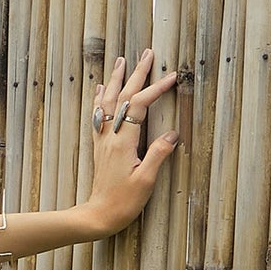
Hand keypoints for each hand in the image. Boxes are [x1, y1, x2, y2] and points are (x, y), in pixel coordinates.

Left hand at [82, 48, 179, 237]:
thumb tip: (172, 134)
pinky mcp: (100, 147)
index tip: (172, 78)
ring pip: (107, 103)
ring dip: (115, 80)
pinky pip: (98, 116)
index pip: (139, 106)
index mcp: (123, 142)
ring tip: (120, 61)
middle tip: (147, 53)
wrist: (98, 216)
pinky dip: (100, 99)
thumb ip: (158, 155)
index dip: (155, 90)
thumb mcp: (145, 180)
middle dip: (136, 74)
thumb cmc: (123, 202)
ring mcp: (103, 141)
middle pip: (123, 98)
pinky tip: (100, 90)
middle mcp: (110, 137)